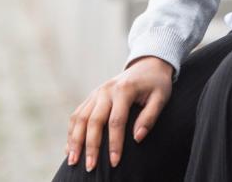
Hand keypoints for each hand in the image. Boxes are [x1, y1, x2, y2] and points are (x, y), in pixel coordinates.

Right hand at [66, 56, 173, 171]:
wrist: (147, 64)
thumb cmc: (156, 84)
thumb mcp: (161, 97)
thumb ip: (150, 117)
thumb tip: (137, 138)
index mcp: (124, 90)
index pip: (116, 121)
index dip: (115, 143)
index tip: (115, 162)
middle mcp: (106, 90)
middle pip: (93, 121)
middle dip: (91, 146)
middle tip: (91, 167)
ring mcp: (96, 93)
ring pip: (80, 118)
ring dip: (75, 140)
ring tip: (73, 161)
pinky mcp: (91, 96)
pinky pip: (77, 114)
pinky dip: (72, 132)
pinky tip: (70, 148)